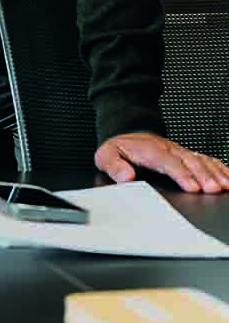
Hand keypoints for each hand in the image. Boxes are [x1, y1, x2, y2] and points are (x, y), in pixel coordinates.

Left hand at [95, 132, 228, 192]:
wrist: (126, 134)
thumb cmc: (119, 148)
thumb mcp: (106, 156)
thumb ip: (114, 166)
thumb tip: (126, 177)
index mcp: (149, 150)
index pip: (167, 162)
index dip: (181, 174)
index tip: (192, 187)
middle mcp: (168, 149)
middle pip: (189, 161)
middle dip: (203, 175)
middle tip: (214, 189)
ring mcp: (179, 151)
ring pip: (200, 159)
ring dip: (214, 172)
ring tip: (226, 185)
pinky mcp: (187, 155)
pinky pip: (207, 158)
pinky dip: (220, 167)